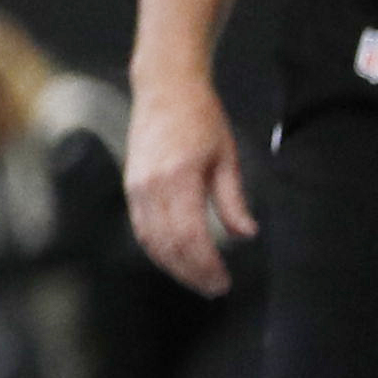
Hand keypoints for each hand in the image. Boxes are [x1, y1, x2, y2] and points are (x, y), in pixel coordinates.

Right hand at [127, 71, 256, 297]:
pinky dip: (158, 249)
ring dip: (173, 266)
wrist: (164, 88)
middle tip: (215, 288)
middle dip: (191, 272)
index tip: (224, 282)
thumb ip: (233, 200)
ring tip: (197, 280)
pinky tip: (176, 258)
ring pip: (150, 241)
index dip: (206, 265)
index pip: (190, 237)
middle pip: (168, 245)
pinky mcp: (131, 186)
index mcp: (178, 177)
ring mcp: (136, 187)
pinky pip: (141, 228)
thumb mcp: (227, 157)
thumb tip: (246, 235)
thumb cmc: (201, 118)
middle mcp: (151, 186)